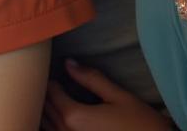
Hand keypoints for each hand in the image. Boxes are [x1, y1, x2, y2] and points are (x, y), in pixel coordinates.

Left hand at [41, 60, 171, 130]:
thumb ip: (92, 79)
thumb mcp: (119, 97)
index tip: (56, 72)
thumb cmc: (141, 124)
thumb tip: (68, 63)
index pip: (50, 92)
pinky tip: (61, 119)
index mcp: (74, 117)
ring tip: (55, 100)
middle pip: (44, 109)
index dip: (51, 79)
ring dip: (46, 112)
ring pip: (45, 125)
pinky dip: (52, 126)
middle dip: (45, 94)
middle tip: (54, 83)